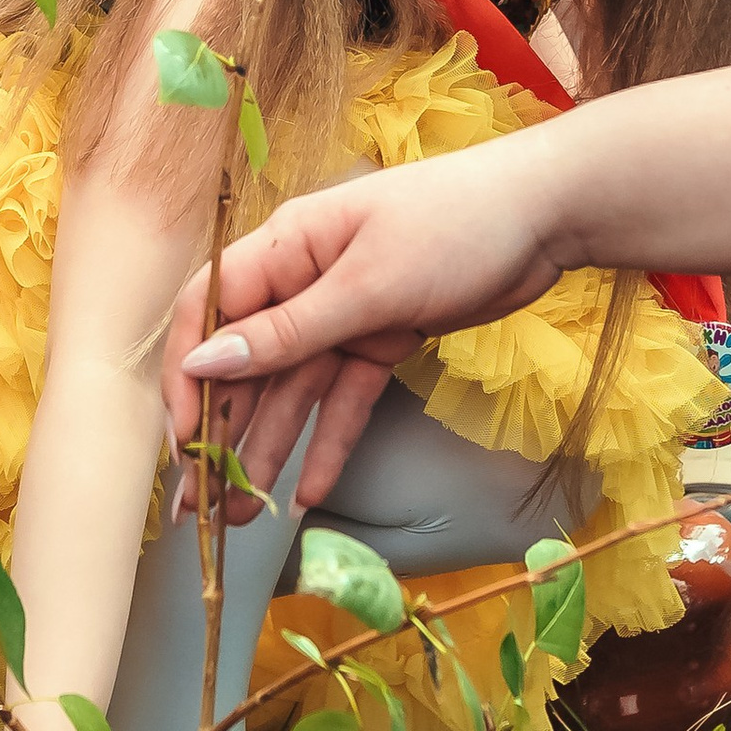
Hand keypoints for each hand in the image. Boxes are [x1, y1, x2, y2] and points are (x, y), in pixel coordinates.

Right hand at [168, 145, 569, 509]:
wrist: (547, 214)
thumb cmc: (454, 224)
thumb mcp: (366, 284)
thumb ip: (287, 332)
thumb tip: (204, 365)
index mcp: (285, 249)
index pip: (208, 314)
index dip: (187, 376)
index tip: (183, 439)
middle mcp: (303, 282)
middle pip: (248, 364)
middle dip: (222, 432)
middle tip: (202, 505)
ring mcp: (344, 313)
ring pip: (293, 391)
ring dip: (269, 450)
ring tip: (245, 516)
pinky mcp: (382, 338)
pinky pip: (345, 398)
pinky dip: (330, 441)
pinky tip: (307, 492)